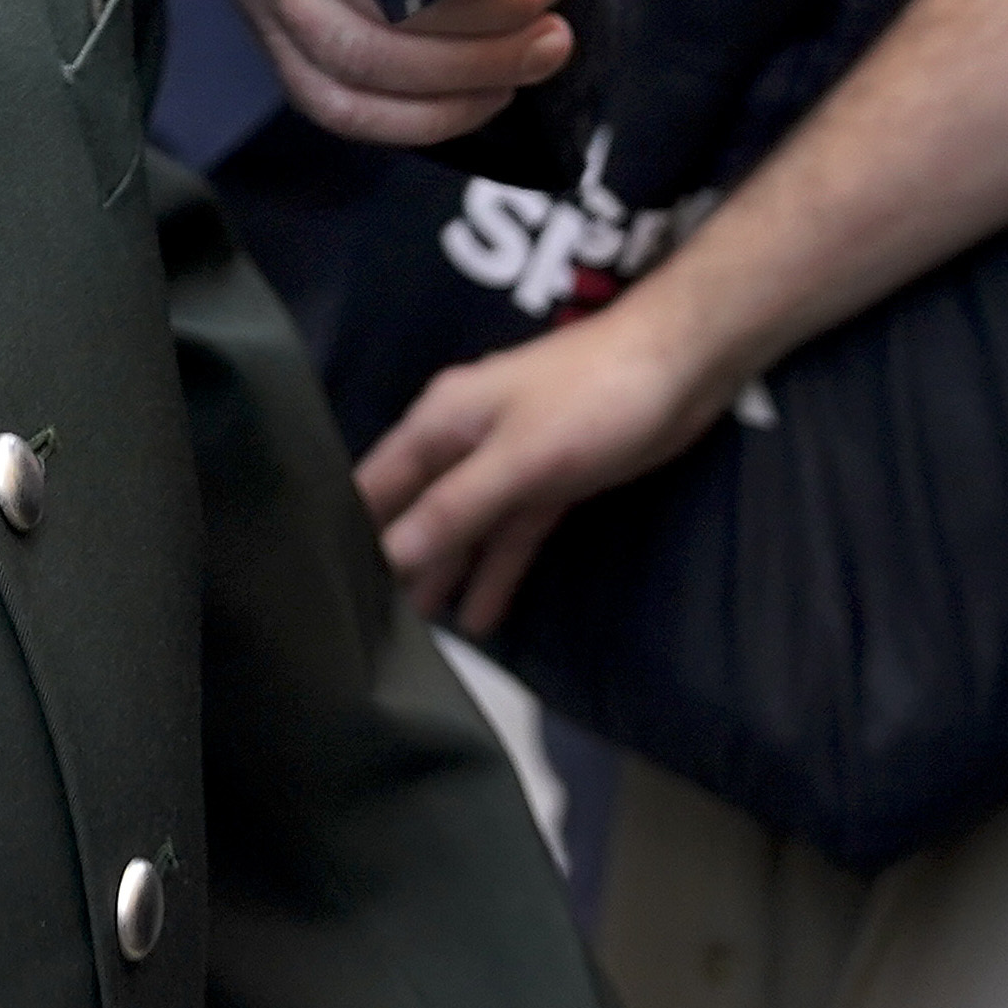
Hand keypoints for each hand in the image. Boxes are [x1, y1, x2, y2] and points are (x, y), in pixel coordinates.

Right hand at [361, 290, 738, 634]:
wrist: (681, 365)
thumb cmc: (591, 400)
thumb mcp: (518, 459)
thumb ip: (454, 507)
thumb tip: (388, 554)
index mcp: (441, 421)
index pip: (376, 483)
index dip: (350, 531)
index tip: (327, 590)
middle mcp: (464, 440)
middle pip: (417, 510)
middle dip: (396, 562)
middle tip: (369, 633)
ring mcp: (508, 463)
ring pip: (464, 527)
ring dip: (446, 574)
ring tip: (417, 641)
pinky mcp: (550, 481)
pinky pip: (510, 532)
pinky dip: (496, 569)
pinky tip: (481, 617)